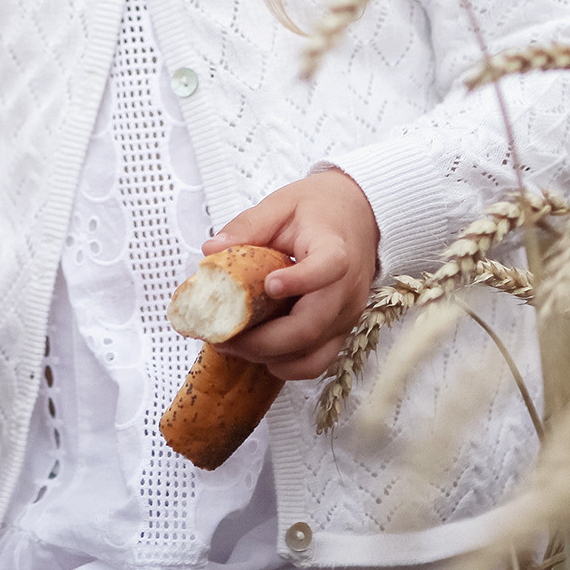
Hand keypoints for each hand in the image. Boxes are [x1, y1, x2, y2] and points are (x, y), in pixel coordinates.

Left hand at [201, 168, 379, 380]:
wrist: (359, 216)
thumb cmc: (318, 210)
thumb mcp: (280, 205)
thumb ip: (247, 226)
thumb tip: (210, 252)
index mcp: (335, 249)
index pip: (328, 267)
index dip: (300, 280)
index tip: (269, 285)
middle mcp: (346, 290)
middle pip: (310, 327)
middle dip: (262, 340)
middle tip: (222, 336)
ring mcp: (347, 316)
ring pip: (312, 355)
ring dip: (269, 357)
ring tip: (234, 345)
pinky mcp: (341, 332)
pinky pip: (316, 362)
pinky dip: (286, 364)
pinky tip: (259, 351)